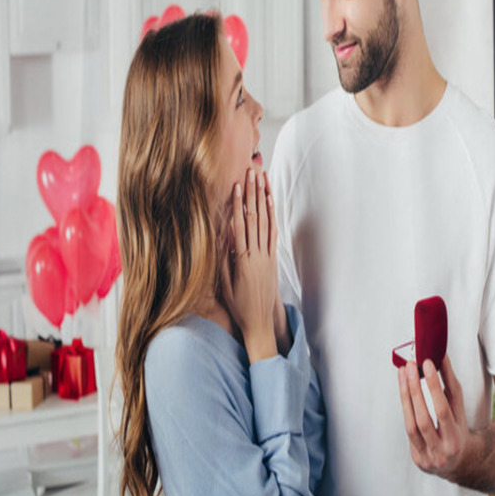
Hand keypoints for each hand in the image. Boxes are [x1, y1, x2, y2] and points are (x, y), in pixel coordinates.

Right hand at [221, 169, 277, 362]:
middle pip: (255, 218)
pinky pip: (273, 233)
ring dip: (264, 199)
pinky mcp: (273, 259)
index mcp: (243, 260)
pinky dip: (272, 216)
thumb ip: (223, 259)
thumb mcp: (224, 284)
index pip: (240, 226)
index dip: (239, 205)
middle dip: (253, 194)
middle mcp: (257, 255)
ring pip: (266, 222)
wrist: (259, 322)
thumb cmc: (237, 305)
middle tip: (251, 173)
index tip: (238, 186)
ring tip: (262, 180)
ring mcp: (268, 256)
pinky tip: (270, 202)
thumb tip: (221, 234)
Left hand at [398, 355, 471, 478]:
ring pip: (411, 425)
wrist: (459, 461)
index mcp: (456, 438)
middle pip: (423, 419)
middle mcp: (442, 451)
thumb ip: (450, 384)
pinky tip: (404, 390)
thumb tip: (440, 357)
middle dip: (414, 390)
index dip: (434, 386)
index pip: (443, 409)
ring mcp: (427, 457)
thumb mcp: (459, 408)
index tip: (427, 364)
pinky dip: (406, 409)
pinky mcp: (417, 458)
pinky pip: (407, 430)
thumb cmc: (458, 429)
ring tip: (403, 373)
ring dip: (405, 396)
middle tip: (410, 366)